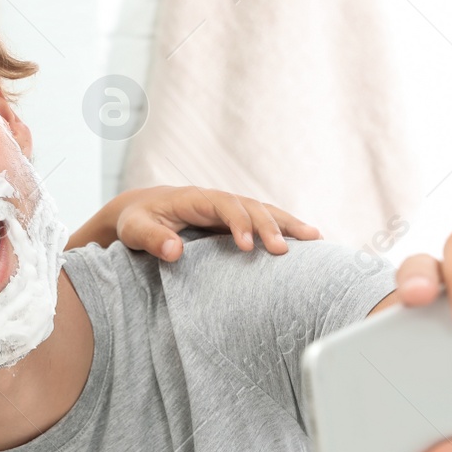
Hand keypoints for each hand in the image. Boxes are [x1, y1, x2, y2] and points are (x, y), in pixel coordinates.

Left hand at [71, 185, 321, 260]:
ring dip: (289, 224)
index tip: (248, 247)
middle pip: (251, 207)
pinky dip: (286, 229)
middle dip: (270, 226)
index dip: (239, 223)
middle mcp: (217, 200)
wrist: (140, 211)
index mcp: (196, 199)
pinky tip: (308, 243)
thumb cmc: (136, 221)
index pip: (225, 206)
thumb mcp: (135, 229)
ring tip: (317, 240)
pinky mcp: (235, 221)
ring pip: (264, 211)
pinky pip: (264, 221)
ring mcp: (229, 209)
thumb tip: (173, 252)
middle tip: (285, 251)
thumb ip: (151, 238)